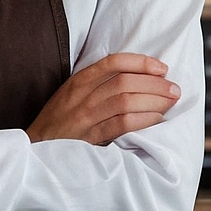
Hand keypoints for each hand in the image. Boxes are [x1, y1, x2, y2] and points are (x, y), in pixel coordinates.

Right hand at [27, 52, 179, 144]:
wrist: (36, 147)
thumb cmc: (59, 120)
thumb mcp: (71, 93)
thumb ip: (96, 83)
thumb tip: (136, 76)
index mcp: (78, 80)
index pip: (113, 62)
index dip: (141, 62)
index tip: (161, 67)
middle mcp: (82, 96)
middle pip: (124, 82)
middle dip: (155, 84)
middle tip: (174, 88)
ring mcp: (86, 117)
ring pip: (126, 101)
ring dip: (154, 101)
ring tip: (170, 103)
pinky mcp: (90, 137)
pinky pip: (122, 124)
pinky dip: (143, 120)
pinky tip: (157, 119)